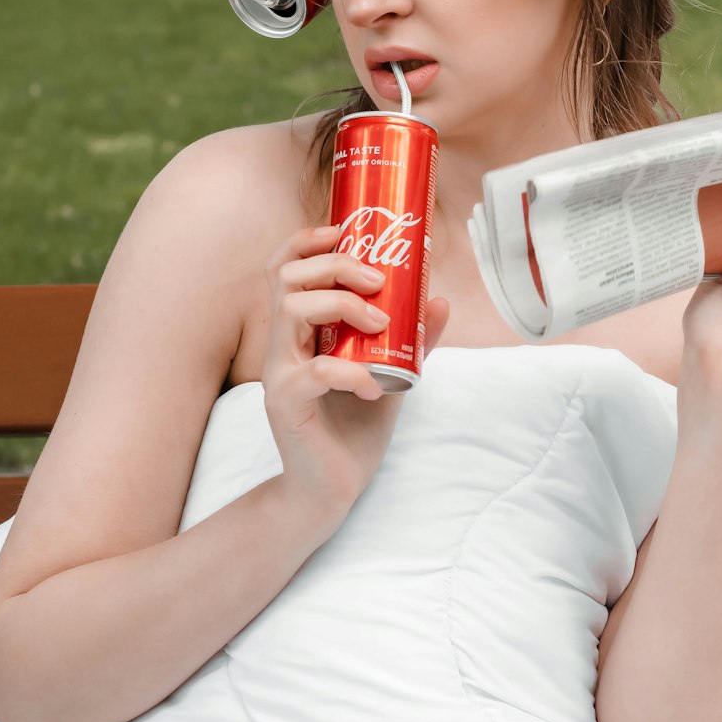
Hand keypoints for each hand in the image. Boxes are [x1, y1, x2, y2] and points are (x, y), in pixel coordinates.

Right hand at [261, 224, 449, 521]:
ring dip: (341, 305)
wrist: (332, 488)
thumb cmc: (355, 427)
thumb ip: (413, 339)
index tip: (346, 233)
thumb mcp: (392, 374)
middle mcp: (283, 345)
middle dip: (337, 265)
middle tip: (379, 281)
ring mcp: (280, 373)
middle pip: (288, 277)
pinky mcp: (286, 404)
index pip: (285, 267)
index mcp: (301, 330)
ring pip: (291, 311)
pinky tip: (375, 385)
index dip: (309, 240)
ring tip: (380, 325)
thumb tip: (440, 300)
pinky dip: (350, 372)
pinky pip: (312, 372)